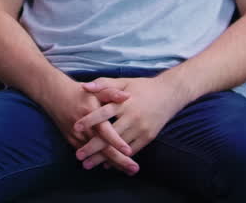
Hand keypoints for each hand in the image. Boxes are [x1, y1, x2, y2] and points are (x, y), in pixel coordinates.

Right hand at [37, 77, 138, 173]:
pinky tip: (114, 166)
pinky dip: (101, 161)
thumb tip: (127, 96)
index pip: (105, 131)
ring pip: (96, 155)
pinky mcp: (73, 141)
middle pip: (102, 148)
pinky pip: (89, 155)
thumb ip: (111, 93)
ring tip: (128, 171)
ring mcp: (78, 137)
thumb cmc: (81, 93)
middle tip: (134, 168)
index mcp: (92, 114)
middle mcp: (85, 128)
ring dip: (113, 164)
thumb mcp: (96, 90)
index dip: (116, 142)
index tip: (129, 151)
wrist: (56, 96)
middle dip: (119, 160)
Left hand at [73, 76, 187, 169]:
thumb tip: (84, 86)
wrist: (169, 94)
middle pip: (109, 134)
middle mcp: (132, 116)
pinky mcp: (148, 137)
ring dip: (103, 157)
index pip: (104, 113)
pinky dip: (119, 158)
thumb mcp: (123, 82)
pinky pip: (132, 150)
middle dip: (93, 146)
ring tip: (88, 164)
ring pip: (119, 146)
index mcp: (124, 102)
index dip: (90, 120)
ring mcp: (141, 128)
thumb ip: (103, 84)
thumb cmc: (142, 87)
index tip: (76, 128)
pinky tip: (107, 164)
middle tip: (78, 155)